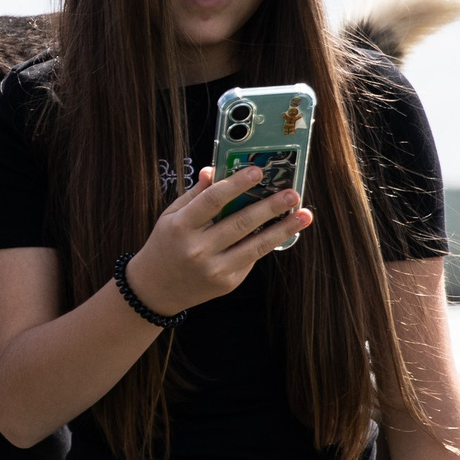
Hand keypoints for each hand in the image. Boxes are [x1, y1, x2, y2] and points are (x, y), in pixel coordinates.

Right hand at [119, 166, 312, 319]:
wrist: (156, 289)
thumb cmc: (166, 244)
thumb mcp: (171, 216)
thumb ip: (195, 195)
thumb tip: (214, 170)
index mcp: (181, 227)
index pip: (212, 201)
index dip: (236, 184)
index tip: (257, 172)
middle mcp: (198, 250)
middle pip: (240, 224)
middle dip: (270, 207)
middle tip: (292, 193)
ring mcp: (214, 269)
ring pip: (255, 246)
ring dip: (283, 229)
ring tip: (303, 215)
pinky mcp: (227, 283)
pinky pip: (251, 259)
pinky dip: (266, 243)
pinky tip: (282, 230)